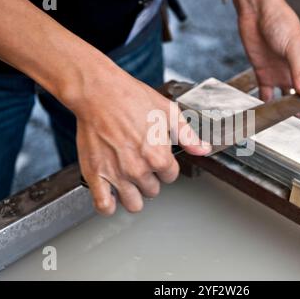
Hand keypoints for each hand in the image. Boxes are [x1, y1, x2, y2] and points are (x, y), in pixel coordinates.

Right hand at [65, 62, 210, 214]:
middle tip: (140, 163)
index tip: (157, 158)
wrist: (99, 92)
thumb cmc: (131, 98)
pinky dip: (108, 206)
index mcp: (159, 157)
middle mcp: (139, 169)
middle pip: (152, 191)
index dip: (165, 167)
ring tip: (128, 181)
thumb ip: (187, 135)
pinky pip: (103, 205)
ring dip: (133, 195)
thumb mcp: (168, 112)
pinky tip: (111, 197)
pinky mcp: (95, 174)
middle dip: (150, 179)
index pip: (170, 177)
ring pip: (133, 204)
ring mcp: (117, 174)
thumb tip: (204, 150)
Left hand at [234, 0, 299, 125]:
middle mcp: (296, 71)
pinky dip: (267, 105)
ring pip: (287, 99)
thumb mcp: (294, 47)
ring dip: (289, 112)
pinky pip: (266, 94)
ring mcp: (280, 74)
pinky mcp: (264, 74)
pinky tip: (267, 114)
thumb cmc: (281, 21)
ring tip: (290, 125)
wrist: (257, 13)